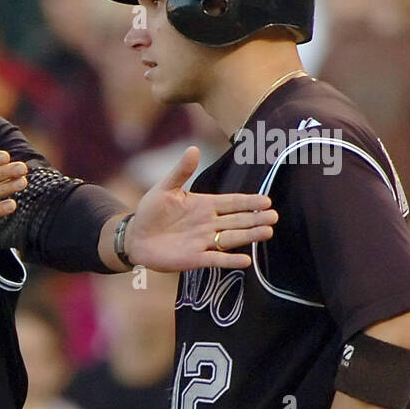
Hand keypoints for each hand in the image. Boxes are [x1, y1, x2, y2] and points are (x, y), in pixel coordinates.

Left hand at [125, 146, 277, 271]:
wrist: (136, 237)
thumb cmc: (151, 211)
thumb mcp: (165, 188)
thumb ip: (181, 171)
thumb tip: (193, 148)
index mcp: (205, 205)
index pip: (233, 202)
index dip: (248, 202)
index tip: (266, 201)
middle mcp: (209, 224)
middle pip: (237, 221)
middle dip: (255, 219)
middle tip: (274, 217)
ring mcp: (203, 241)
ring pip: (231, 238)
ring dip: (249, 236)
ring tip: (267, 232)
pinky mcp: (195, 258)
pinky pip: (216, 260)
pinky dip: (229, 260)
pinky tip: (246, 260)